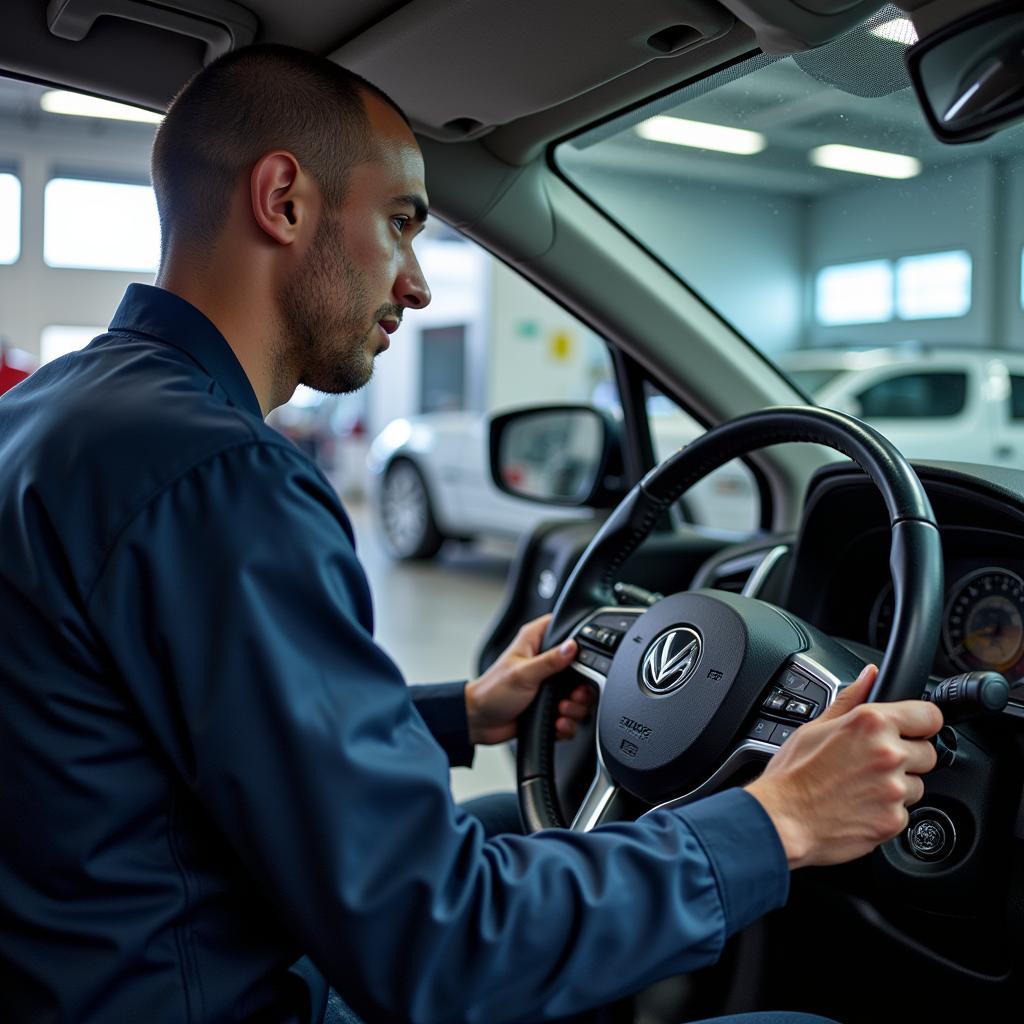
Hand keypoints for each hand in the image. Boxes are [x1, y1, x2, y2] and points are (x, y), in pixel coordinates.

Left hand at [465, 614, 593, 744]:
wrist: (479, 722)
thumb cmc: (491, 692)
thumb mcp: (522, 674)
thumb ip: (550, 661)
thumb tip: (572, 646)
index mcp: (536, 643)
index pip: (564, 628)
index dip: (577, 639)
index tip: (580, 659)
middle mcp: (545, 662)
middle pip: (582, 667)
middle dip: (581, 687)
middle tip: (572, 695)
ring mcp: (550, 685)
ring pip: (579, 695)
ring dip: (574, 708)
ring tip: (560, 710)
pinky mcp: (550, 706)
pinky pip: (570, 715)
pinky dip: (567, 722)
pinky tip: (556, 722)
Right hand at [745, 664, 942, 868]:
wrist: (782, 819)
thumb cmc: (792, 774)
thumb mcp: (815, 726)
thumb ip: (851, 699)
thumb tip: (869, 675)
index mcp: (871, 722)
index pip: (929, 715)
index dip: (920, 723)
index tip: (912, 730)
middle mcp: (888, 753)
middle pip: (927, 753)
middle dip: (907, 757)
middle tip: (872, 763)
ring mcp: (894, 789)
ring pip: (917, 785)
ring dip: (898, 786)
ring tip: (861, 787)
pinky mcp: (894, 820)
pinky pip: (904, 812)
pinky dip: (887, 811)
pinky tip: (859, 806)